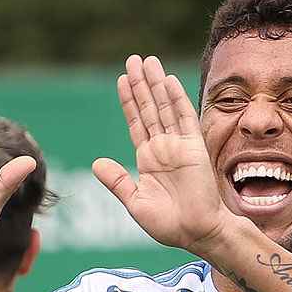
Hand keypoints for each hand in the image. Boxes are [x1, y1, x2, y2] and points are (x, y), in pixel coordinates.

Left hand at [93, 55, 235, 254]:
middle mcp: (163, 148)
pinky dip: (176, 99)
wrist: (196, 232)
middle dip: (140, 84)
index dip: (128, 101)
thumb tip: (96, 163)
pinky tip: (168, 81)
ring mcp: (179, 146)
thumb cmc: (168, 224)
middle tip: (133, 59)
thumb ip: (117, 182)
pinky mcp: (194, 148)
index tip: (121, 80)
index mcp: (148, 159)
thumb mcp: (134, 202)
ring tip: (147, 61)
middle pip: (149, 108)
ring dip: (155, 84)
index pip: (136, 123)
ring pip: (164, 108)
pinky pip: (184, 118)